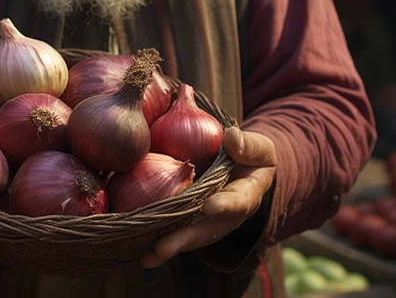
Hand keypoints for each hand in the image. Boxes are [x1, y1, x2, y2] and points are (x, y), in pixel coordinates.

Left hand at [141, 126, 276, 267]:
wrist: (243, 170)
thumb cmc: (252, 157)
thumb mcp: (259, 148)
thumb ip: (249, 145)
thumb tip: (231, 138)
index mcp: (247, 196)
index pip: (238, 201)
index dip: (226, 206)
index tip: (212, 207)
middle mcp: (225, 217)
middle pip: (205, 230)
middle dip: (184, 239)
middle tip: (164, 247)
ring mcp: (206, 222)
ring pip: (186, 236)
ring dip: (167, 246)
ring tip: (148, 257)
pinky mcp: (188, 221)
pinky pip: (172, 230)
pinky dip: (155, 240)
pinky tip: (136, 250)